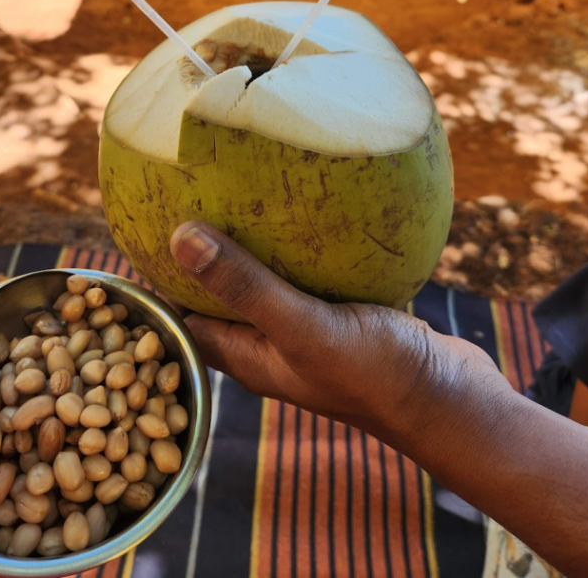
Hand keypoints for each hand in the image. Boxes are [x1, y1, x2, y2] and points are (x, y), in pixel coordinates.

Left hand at [169, 221, 507, 443]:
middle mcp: (270, 344)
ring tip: (233, 188)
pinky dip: (298, 244)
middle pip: (219, 295)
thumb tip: (179, 236)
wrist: (452, 398)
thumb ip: (246, 286)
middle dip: (198, 252)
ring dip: (250, 243)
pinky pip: (307, 272)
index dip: (155, 279)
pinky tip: (304, 207)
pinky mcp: (342, 311)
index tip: (135, 228)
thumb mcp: (302, 327)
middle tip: (183, 192)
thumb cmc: (376, 375)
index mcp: (246, 356)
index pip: (179, 316)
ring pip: (264, 280)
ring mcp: (307, 327)